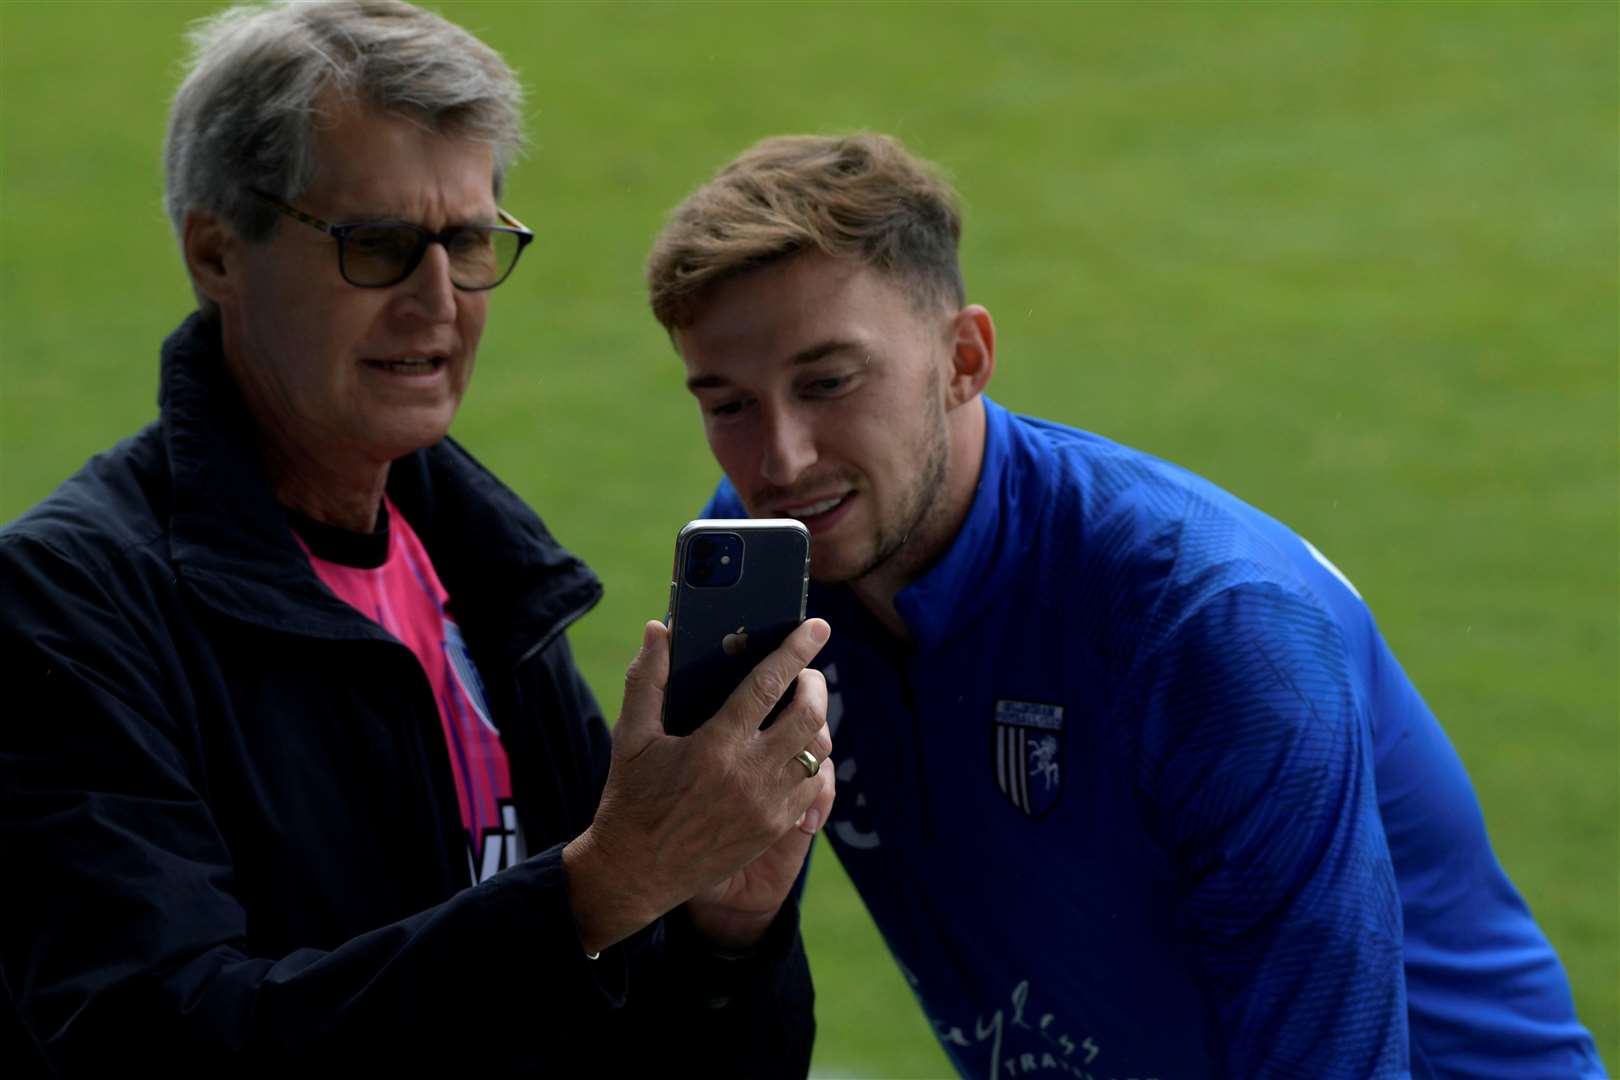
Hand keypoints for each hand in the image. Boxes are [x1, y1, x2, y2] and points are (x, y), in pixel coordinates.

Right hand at [562, 618, 833, 954]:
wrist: (636, 874)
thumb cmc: (631, 799)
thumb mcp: (631, 737)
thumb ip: (647, 679)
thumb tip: (658, 629)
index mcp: (715, 746)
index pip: (769, 684)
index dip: (798, 650)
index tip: (819, 627)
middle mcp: (749, 775)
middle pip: (809, 715)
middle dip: (816, 684)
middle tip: (807, 673)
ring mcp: (767, 806)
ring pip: (817, 751)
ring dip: (816, 722)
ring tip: (800, 708)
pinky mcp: (774, 829)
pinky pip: (811, 785)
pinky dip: (810, 760)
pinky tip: (793, 749)